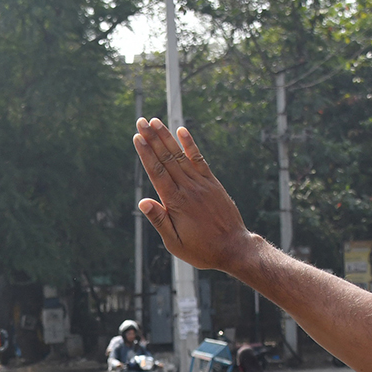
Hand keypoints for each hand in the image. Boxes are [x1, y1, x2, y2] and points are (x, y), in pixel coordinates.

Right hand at [133, 118, 256, 272]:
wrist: (234, 249)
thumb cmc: (201, 250)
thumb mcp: (175, 243)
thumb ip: (159, 220)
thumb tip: (143, 202)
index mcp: (176, 203)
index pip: (157, 172)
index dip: (146, 153)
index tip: (137, 137)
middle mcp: (189, 189)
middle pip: (167, 159)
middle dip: (152, 139)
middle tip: (141, 121)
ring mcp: (202, 184)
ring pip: (181, 156)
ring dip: (167, 137)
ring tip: (155, 121)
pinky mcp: (213, 184)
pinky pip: (200, 160)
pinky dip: (190, 145)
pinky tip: (182, 131)